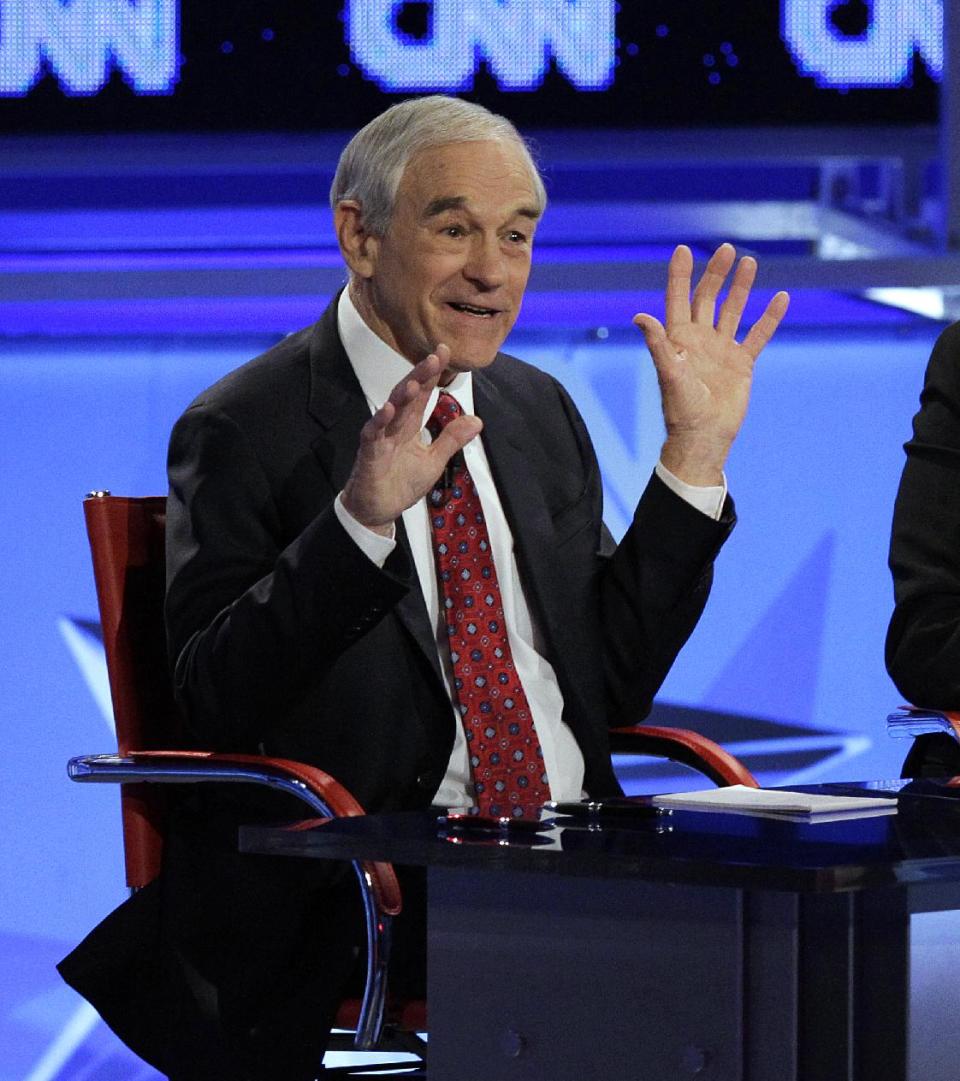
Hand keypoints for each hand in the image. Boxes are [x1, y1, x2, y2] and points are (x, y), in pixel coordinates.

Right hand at [341, 344, 482, 534]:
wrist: (377, 510)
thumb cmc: (401, 484)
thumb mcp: (434, 461)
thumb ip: (451, 440)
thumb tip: (477, 420)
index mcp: (410, 425)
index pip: (423, 394)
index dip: (432, 374)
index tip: (444, 351)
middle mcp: (395, 426)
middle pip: (408, 395)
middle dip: (420, 375)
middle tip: (434, 356)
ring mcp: (381, 438)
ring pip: (391, 410)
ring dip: (402, 396)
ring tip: (415, 382)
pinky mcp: (369, 454)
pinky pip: (373, 434)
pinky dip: (379, 422)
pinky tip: (388, 410)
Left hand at [633, 243, 788, 485]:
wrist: (704, 436)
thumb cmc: (682, 409)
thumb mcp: (669, 374)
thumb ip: (658, 344)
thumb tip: (639, 316)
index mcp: (678, 339)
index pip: (679, 299)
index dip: (680, 275)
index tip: (683, 250)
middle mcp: (699, 340)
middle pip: (707, 298)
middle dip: (716, 274)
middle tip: (726, 250)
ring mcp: (721, 350)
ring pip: (733, 311)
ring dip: (741, 287)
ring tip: (750, 262)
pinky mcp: (741, 363)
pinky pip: (758, 335)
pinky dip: (769, 318)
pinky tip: (781, 299)